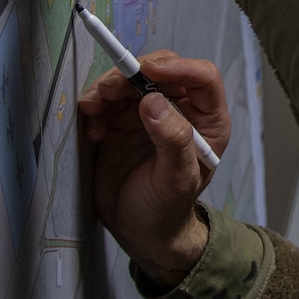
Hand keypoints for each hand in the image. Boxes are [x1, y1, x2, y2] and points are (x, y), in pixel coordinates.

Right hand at [77, 52, 233, 286]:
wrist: (138, 231)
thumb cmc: (166, 210)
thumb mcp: (175, 181)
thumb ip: (171, 141)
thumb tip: (154, 100)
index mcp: (206, 121)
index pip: (202, 77)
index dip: (177, 67)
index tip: (147, 71)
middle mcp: (180, 110)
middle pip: (161, 69)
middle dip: (132, 73)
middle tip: (108, 90)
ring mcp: (149, 113)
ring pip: (130, 79)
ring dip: (107, 88)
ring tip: (92, 108)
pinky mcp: (122, 120)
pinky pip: (108, 98)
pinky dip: (96, 105)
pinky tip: (93, 130)